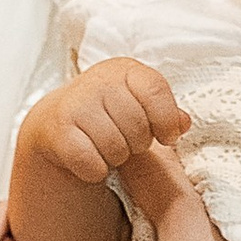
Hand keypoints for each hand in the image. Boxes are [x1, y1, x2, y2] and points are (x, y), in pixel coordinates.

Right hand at [22, 57, 188, 191]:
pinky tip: (91, 160)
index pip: (156, 91)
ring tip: (108, 149)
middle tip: (126, 141)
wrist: (58, 120)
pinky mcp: (58, 131)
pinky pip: (92, 164)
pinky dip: (96, 171)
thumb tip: (183, 122)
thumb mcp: (140, 104)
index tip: (166, 137)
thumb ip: (166, 112)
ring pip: (116, 148)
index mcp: (124, 70)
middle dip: (138, 143)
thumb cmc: (109, 113)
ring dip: (116, 158)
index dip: (166, 120)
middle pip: (138, 127)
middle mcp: (98, 81)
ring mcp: (75, 104)